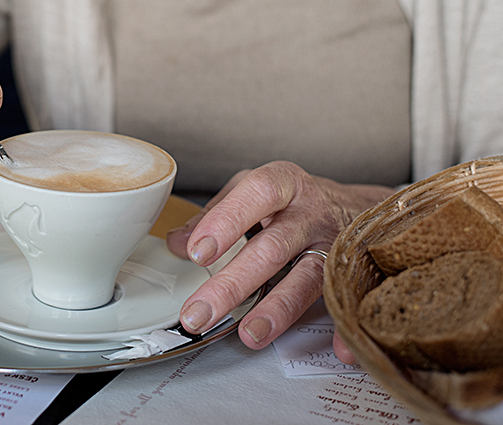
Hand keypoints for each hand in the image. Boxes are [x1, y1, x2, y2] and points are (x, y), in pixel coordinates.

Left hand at [166, 161, 392, 351]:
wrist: (357, 206)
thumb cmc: (294, 200)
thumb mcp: (254, 192)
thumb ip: (215, 214)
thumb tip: (177, 242)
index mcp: (284, 184)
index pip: (257, 194)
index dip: (227, 221)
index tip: (197, 252)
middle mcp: (310, 213)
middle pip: (273, 248)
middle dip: (233, 284)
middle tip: (199, 312)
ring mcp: (333, 244)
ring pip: (307, 278)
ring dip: (278, 309)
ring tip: (249, 334)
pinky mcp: (351, 273)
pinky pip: (345, 302)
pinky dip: (342, 328)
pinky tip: (337, 349)